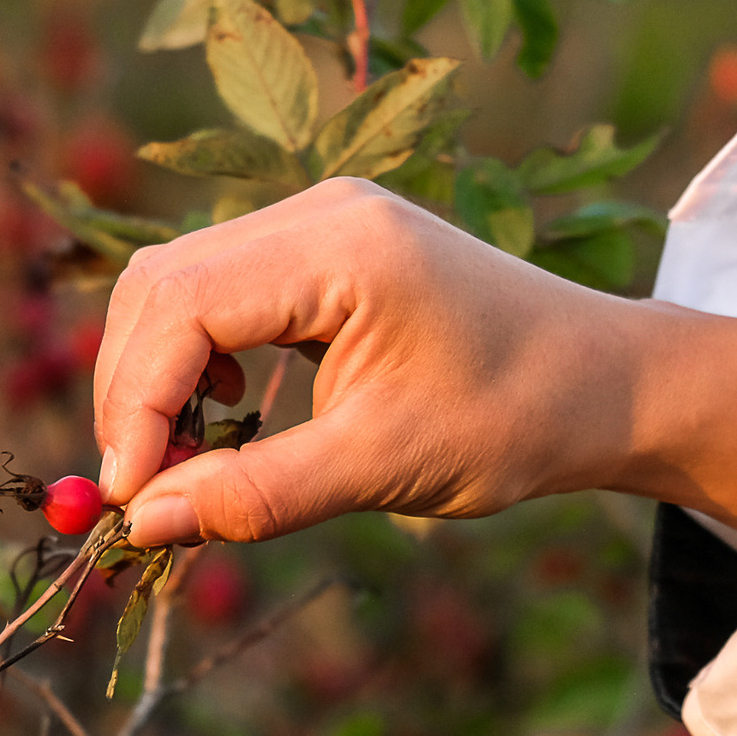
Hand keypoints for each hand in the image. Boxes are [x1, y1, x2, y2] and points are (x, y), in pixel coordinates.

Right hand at [93, 178, 736, 547]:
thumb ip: (255, 494)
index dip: (138, 403)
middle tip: (142, 492)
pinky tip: (226, 414)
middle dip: (133, 390)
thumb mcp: (382, 469)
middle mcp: (320, 210)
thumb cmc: (514, 422)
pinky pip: (219, 287)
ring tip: (179, 463)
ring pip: (178, 283)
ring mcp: (321, 218)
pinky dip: (195, 355)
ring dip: (156, 374)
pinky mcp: (324, 245)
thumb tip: (143, 525)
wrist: (606, 384)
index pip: (182, 307)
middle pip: (162, 283)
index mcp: (342, 247)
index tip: (130, 496)